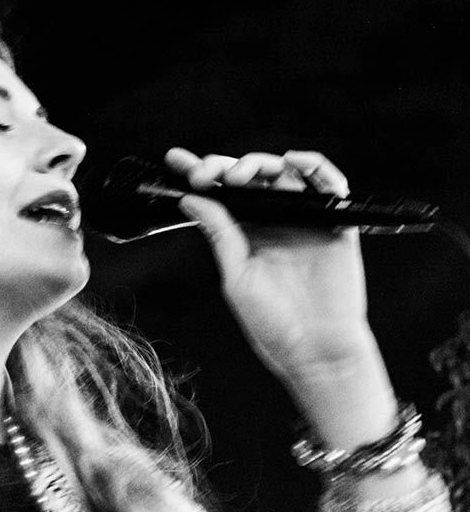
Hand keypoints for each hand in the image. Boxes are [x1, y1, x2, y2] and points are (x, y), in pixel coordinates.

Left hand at [165, 147, 377, 381]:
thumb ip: (220, 233)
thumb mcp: (237, 275)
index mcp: (245, 233)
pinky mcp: (335, 222)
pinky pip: (328, 184)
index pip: (220, 194)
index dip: (200, 173)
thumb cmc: (274, 323)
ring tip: (241, 175)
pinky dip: (315, 166)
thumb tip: (191, 198)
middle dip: (224, 166)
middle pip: (249, 177)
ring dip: (261, 164)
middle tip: (206, 174)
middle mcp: (272, 221)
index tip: (175, 160)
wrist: (317, 350)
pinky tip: (294, 163)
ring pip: (284, 173)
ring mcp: (304, 219)